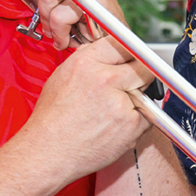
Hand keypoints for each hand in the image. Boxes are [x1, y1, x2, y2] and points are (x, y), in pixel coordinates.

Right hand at [21, 35, 152, 185]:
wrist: (48, 152)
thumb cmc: (52, 119)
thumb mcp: (61, 77)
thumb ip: (88, 61)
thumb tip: (107, 52)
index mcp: (87, 63)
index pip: (125, 44)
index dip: (130, 54)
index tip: (132, 60)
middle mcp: (105, 79)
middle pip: (143, 67)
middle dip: (139, 77)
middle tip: (127, 88)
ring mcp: (121, 102)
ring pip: (146, 93)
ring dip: (137, 101)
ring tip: (112, 113)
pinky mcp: (131, 124)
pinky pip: (147, 117)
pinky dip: (137, 123)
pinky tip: (115, 127)